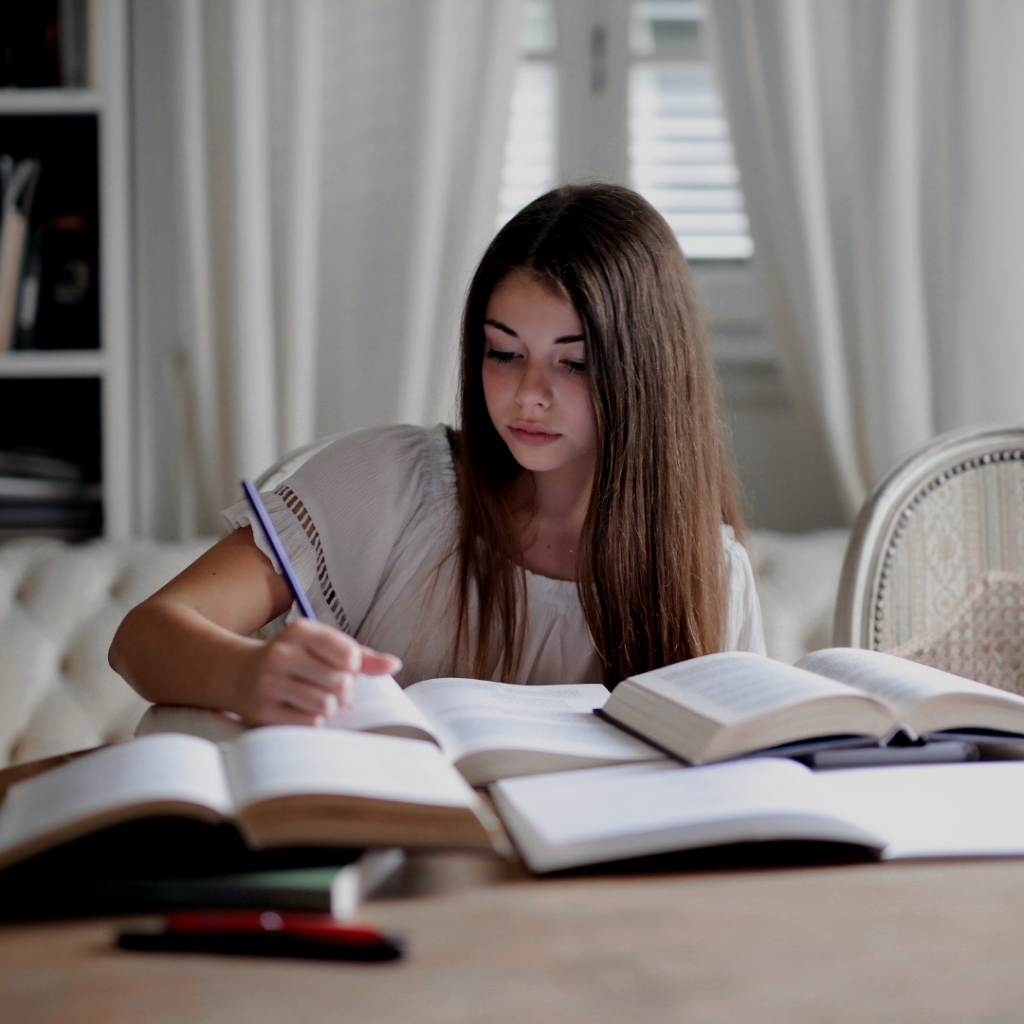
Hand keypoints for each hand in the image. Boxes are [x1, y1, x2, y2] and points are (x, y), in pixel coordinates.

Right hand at [235, 619, 401, 726]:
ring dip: (328, 708)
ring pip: (326, 705)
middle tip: (330, 689)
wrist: (238, 674)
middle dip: (343, 691)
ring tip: (316, 700)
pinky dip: (312, 721)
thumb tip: (395, 665)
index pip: (350, 654)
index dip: (353, 668)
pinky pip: (308, 723)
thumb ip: (362, 657)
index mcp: (300, 631)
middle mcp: (281, 653)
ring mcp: (268, 682)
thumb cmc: (295, 661)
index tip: (340, 667)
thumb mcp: (323, 648)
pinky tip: (299, 710)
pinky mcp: (261, 710)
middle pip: (341, 683)